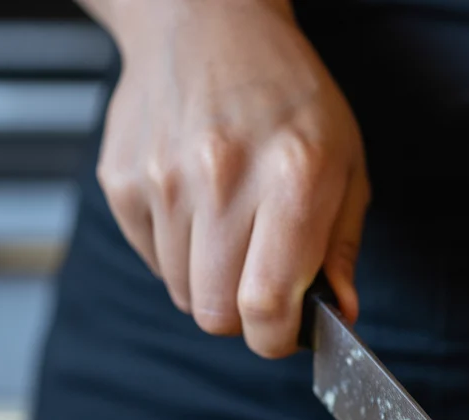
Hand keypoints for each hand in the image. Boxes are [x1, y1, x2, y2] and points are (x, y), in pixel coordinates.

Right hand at [94, 0, 368, 355]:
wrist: (207, 23)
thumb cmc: (288, 94)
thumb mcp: (345, 162)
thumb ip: (341, 246)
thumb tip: (339, 314)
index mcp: (291, 179)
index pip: (266, 305)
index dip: (275, 339)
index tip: (283, 334)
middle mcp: (221, 180)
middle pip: (216, 313)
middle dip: (243, 317)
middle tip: (260, 284)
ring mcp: (163, 180)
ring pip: (182, 292)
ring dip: (210, 281)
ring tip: (231, 229)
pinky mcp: (123, 181)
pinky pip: (152, 260)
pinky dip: (177, 252)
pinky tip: (198, 206)